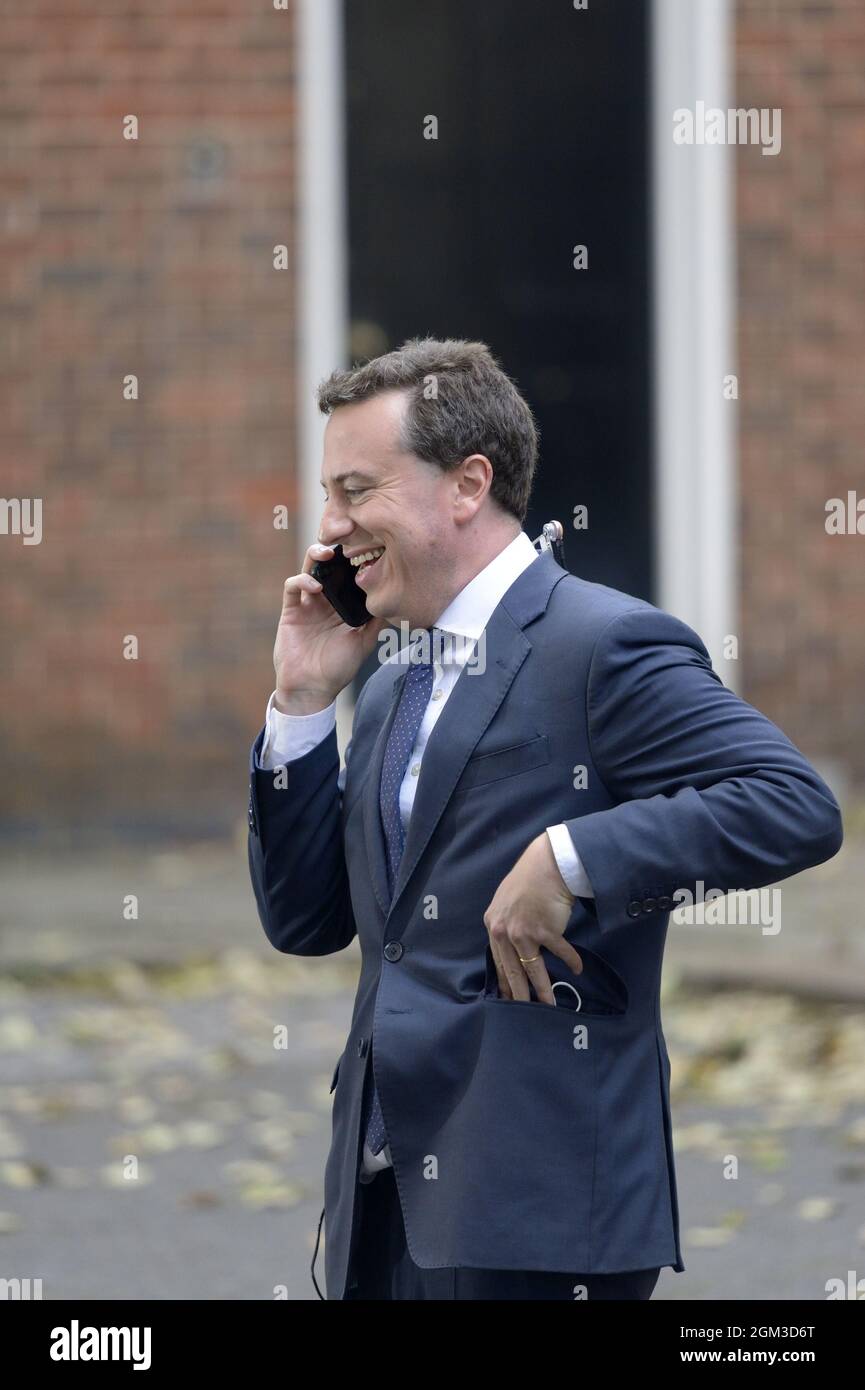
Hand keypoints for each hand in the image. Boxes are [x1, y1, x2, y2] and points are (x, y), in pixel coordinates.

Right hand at [273, 543, 389, 711]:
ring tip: (327, 553)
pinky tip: (315, 586)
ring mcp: (308, 603)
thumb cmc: (338, 668)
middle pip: (330, 565)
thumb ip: (376, 621)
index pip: (349, 575)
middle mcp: (326, 600)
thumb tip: (395, 600)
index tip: (368, 548)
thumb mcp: (365, 642)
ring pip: (310, 568)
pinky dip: (302, 580)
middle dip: (336, 550)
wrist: (312, 688)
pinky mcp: (291, 610)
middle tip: (346, 542)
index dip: (356, 560)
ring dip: (316, 556)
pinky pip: (293, 587)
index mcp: (343, 605)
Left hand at [483, 832, 580, 1003]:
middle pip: (513, 971)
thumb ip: (505, 926)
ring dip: (544, 989)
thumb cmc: (528, 881)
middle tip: (523, 1013)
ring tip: (549, 1005)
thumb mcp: (506, 904)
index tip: (507, 999)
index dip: (504, 982)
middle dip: (519, 995)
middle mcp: (505, 931)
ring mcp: (525, 931)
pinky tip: (577, 970)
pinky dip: (571, 961)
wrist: (547, 864)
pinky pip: (560, 952)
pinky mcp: (546, 929)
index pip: (498, 961)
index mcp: (493, 926)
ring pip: (534, 968)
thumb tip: (511, 948)